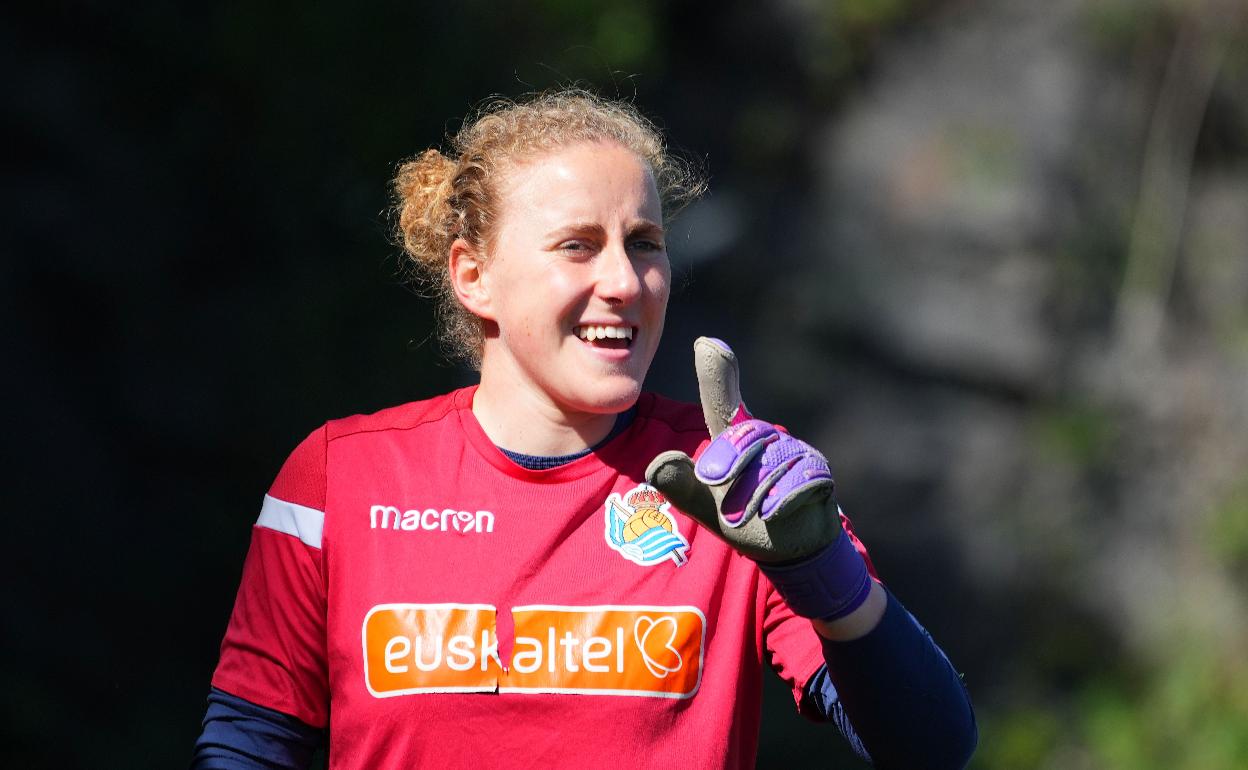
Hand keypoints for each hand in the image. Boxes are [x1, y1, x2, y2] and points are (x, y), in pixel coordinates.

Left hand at [645, 337, 843, 563]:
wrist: (788, 549)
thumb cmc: (743, 517)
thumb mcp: (704, 505)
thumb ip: (681, 485)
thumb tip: (659, 462)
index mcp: (736, 440)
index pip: (723, 403)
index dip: (717, 373)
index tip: (707, 344)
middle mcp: (767, 438)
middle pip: (749, 433)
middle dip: (729, 457)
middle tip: (711, 480)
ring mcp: (797, 453)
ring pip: (775, 460)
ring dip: (755, 490)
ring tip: (742, 515)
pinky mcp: (820, 474)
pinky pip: (805, 478)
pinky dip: (785, 496)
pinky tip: (772, 513)